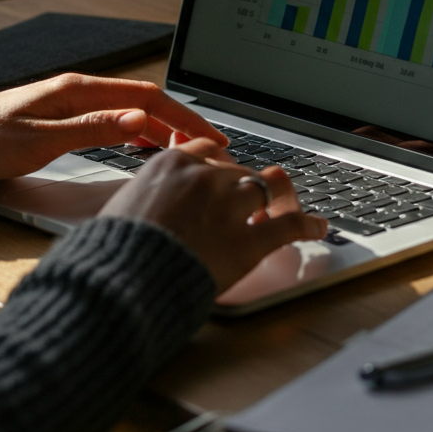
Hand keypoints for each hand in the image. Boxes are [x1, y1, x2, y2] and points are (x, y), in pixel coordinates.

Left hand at [0, 74, 229, 180]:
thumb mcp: (40, 140)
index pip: (146, 97)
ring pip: (134, 111)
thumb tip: (137, 119)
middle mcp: (82, 91)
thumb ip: (91, 129)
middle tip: (210, 146)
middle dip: (182, 121)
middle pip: (147, 101)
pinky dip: (141, 132)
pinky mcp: (70, 116)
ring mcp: (77, 102)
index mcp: (79, 91)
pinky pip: (117, 119)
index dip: (182, 115)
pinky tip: (149, 147)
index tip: (209, 135)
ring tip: (187, 150)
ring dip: (164, 128)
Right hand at [99, 139, 327, 291]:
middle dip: (242, 190)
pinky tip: (317, 228)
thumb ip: (154, 179)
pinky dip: (307, 225)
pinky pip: (288, 226)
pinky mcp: (248, 241)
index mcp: (173, 164)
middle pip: (238, 173)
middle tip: (246, 205)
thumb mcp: (124, 201)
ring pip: (262, 193)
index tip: (224, 174)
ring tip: (280, 212)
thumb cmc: (115, 248)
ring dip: (270, 204)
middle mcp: (206, 178)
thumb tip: (164, 160)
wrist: (121, 280)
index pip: (209, 151)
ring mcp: (229, 207)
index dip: (220, 166)